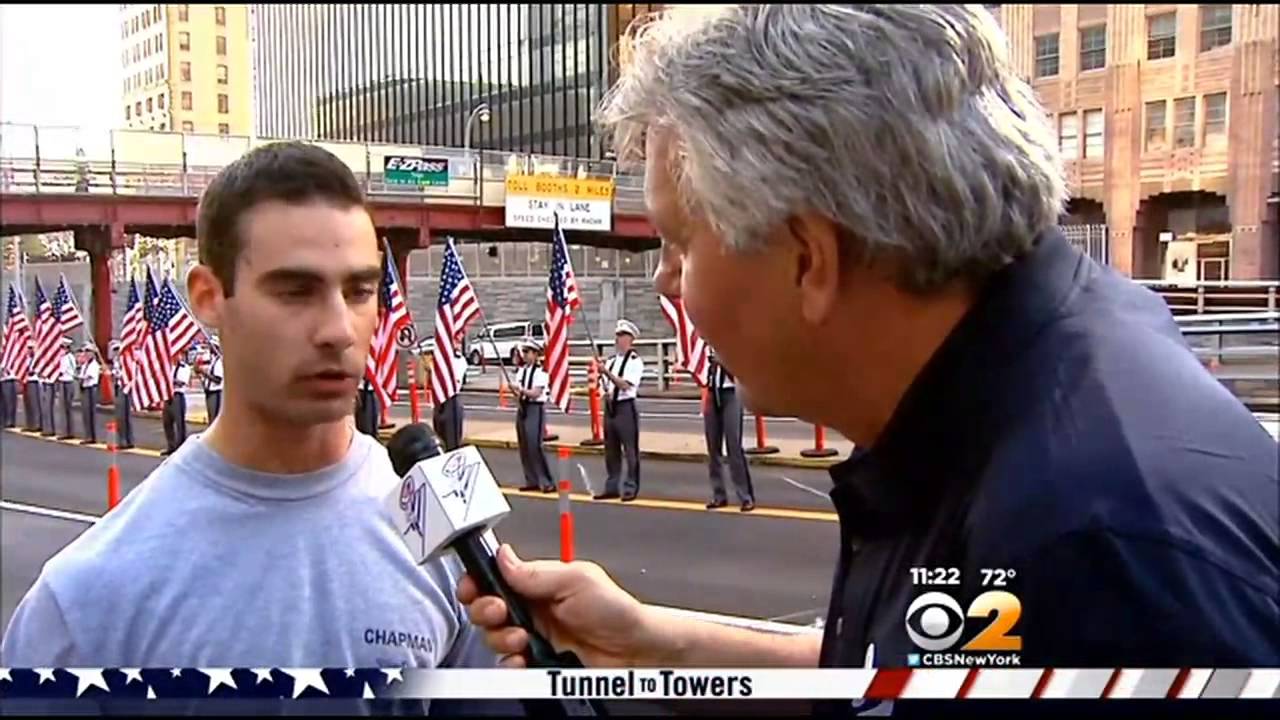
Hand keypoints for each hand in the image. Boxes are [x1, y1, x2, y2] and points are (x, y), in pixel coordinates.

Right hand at [456, 545, 663, 668]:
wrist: (636, 650)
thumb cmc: (616, 611)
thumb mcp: (577, 579)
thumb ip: (536, 572)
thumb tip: (503, 556)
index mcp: (538, 582)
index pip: (495, 577)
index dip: (478, 582)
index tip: (474, 588)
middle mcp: (532, 608)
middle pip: (486, 608)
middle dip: (485, 610)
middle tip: (500, 612)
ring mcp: (534, 636)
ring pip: (494, 637)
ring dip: (501, 637)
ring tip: (523, 637)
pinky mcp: (537, 662)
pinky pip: (509, 664)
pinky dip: (511, 663)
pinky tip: (523, 658)